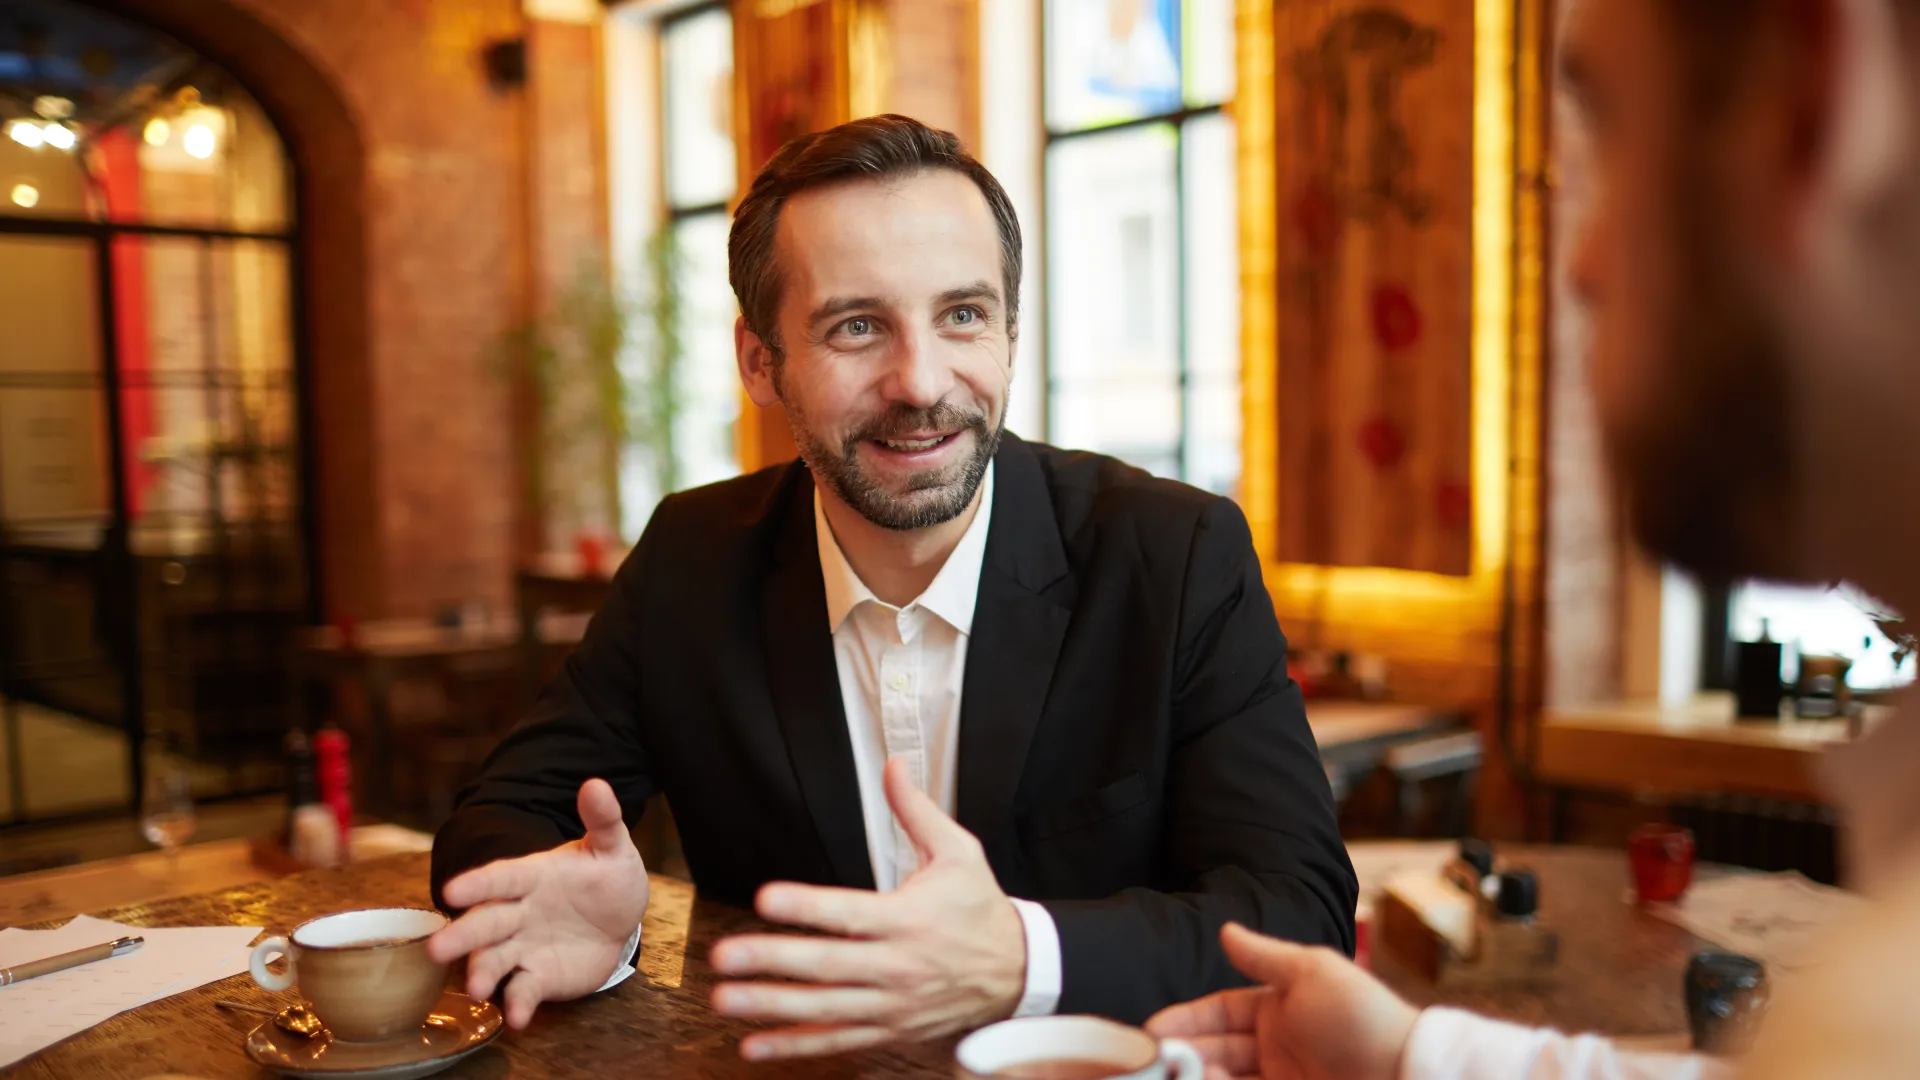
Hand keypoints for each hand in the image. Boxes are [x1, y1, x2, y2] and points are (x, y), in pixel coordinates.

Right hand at [426, 779, 647, 1028]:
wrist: (619, 918)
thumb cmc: (606, 876)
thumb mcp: (611, 847)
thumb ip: (603, 820)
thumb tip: (596, 784)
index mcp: (532, 875)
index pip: (500, 877)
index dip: (477, 884)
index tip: (453, 891)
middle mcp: (519, 911)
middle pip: (485, 922)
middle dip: (462, 935)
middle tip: (437, 950)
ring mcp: (525, 945)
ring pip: (495, 959)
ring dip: (484, 973)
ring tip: (478, 988)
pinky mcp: (538, 976)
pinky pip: (524, 990)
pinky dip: (519, 1004)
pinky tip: (516, 1019)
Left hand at [709, 757, 1026, 1059]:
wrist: (1017, 971)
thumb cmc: (980, 909)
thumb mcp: (959, 852)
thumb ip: (917, 811)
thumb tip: (894, 766)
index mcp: (908, 919)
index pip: (848, 913)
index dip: (805, 906)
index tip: (766, 898)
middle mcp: (897, 966)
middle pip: (826, 965)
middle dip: (772, 960)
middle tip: (725, 954)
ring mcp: (891, 1004)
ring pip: (824, 1008)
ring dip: (772, 1005)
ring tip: (726, 997)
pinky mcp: (890, 1029)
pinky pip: (837, 1040)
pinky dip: (796, 1046)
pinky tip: (756, 1044)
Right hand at [1146, 923, 1417, 1079]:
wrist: (1406, 1074)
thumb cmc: (1363, 1018)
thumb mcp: (1313, 973)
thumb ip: (1264, 956)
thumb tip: (1225, 929)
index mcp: (1279, 1010)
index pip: (1219, 1013)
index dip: (1185, 1020)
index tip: (1153, 1030)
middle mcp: (1275, 1049)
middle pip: (1215, 1052)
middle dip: (1182, 1056)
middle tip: (1152, 1063)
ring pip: (1224, 1078)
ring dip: (1197, 1076)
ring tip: (1178, 1075)